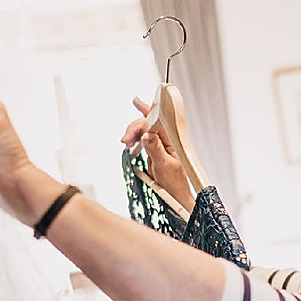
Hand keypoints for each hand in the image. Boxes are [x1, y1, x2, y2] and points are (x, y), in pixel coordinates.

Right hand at [121, 97, 195, 215]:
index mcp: (173, 141)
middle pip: (148, 125)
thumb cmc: (175, 184)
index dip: (148, 110)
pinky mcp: (153, 152)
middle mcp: (166, 141)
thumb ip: (155, 149)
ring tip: (126, 143)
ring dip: (132, 135)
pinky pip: (142, 141)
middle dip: (134, 128)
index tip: (136, 102)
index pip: (159, 121)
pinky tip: (130, 144)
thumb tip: (148, 134)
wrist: (175, 198)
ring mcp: (159, 146)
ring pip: (143, 132)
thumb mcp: (164, 166)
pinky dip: (134, 141)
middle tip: (125, 139)